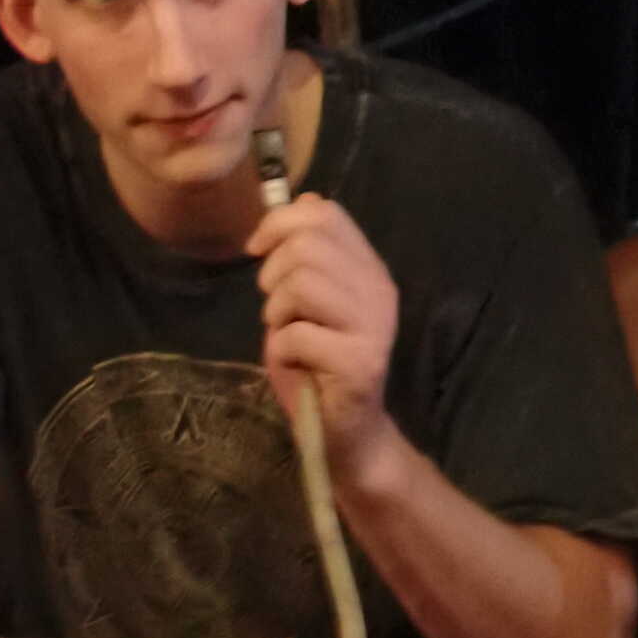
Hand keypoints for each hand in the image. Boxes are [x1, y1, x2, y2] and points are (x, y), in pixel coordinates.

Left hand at [248, 195, 399, 486]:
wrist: (345, 434)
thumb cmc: (317, 367)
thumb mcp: (306, 303)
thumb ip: (305, 257)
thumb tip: (297, 204)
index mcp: (368, 269)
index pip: (326, 214)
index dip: (280, 223)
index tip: (258, 250)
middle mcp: (379, 290)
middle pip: (308, 245)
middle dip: (273, 275)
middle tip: (277, 309)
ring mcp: (373, 326)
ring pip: (302, 283)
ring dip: (277, 312)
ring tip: (287, 335)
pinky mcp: (360, 362)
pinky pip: (296, 334)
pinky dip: (281, 350)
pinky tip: (295, 364)